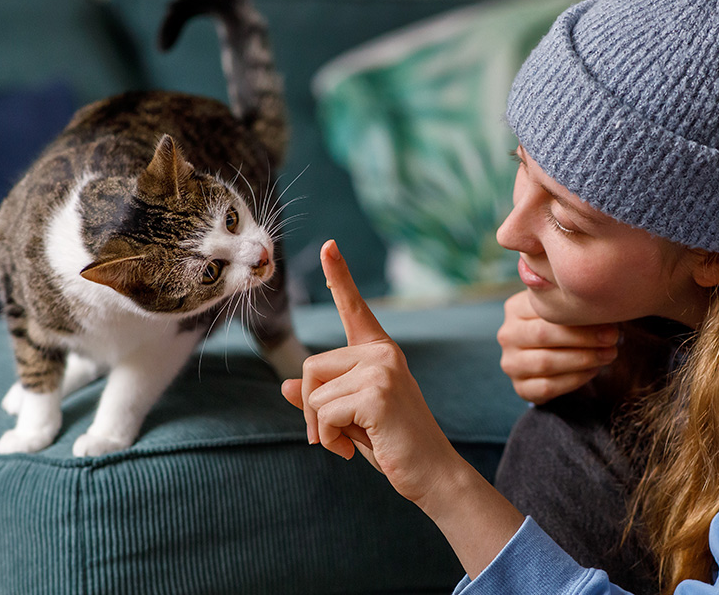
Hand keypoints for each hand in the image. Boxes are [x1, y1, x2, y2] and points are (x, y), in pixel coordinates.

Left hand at [281, 240, 461, 505]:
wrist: (432, 475)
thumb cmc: (393, 445)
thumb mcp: (350, 418)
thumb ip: (322, 399)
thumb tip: (286, 386)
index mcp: (380, 352)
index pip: (354, 309)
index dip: (340, 276)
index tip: (329, 245)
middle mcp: (383, 353)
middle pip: (311, 366)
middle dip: (311, 408)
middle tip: (333, 435)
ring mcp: (382, 370)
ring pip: (313, 392)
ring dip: (320, 427)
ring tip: (349, 442)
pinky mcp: (377, 393)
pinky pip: (323, 412)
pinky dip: (328, 438)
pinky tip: (354, 449)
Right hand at [496, 290, 618, 403]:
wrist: (551, 355)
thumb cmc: (563, 325)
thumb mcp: (561, 308)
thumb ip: (572, 302)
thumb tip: (601, 303)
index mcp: (514, 308)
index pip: (544, 310)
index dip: (578, 316)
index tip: (608, 320)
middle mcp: (507, 335)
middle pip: (544, 335)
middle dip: (583, 338)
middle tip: (611, 338)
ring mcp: (511, 364)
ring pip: (545, 362)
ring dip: (582, 360)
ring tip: (608, 355)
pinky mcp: (520, 387)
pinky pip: (548, 386)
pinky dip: (575, 379)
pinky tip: (593, 370)